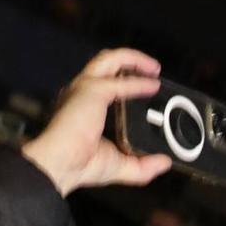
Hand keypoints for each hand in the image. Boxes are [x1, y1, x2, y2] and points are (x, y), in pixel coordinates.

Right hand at [21, 48, 172, 197]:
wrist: (60, 165)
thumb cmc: (79, 166)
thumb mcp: (120, 166)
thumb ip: (143, 165)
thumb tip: (164, 163)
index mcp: (84, 105)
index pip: (106, 82)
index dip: (127, 81)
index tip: (147, 87)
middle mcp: (82, 92)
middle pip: (106, 62)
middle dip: (131, 60)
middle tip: (153, 70)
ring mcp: (85, 88)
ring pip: (110, 59)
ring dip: (134, 59)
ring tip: (154, 69)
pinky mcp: (93, 91)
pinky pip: (121, 82)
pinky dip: (139, 83)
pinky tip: (152, 86)